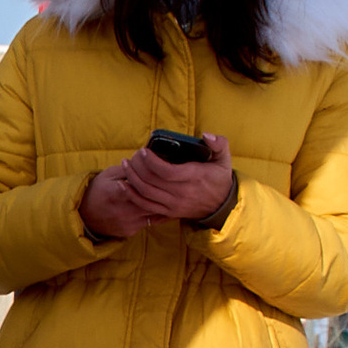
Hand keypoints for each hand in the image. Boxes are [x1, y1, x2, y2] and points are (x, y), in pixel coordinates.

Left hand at [81, 136, 233, 238]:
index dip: (151, 161)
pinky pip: (146, 205)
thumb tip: (206, 135)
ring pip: (145, 193)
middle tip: (132, 156)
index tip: (143, 151)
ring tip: (125, 165)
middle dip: (137, 167)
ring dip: (131, 178)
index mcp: (194, 177)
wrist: (222, 205)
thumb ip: (219, 144)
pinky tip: (123, 184)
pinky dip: (132, 195)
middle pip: (151, 181)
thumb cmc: (220, 178)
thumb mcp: (224, 159)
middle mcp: (183, 193)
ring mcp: (174, 204)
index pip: (167, 171)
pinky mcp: (169, 212)